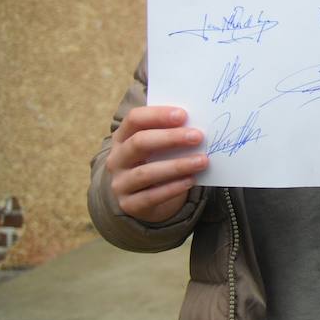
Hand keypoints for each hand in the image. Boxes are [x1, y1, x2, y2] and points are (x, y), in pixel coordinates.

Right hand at [105, 106, 207, 222]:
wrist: (144, 197)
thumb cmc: (157, 162)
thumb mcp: (159, 146)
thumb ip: (172, 133)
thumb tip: (198, 124)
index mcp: (122, 137)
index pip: (134, 119)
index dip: (157, 115)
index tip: (183, 115)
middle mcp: (117, 159)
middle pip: (139, 143)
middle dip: (170, 138)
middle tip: (198, 136)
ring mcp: (120, 183)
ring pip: (146, 173)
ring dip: (177, 165)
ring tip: (202, 161)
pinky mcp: (129, 204)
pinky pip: (151, 196)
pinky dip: (173, 188)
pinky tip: (191, 180)